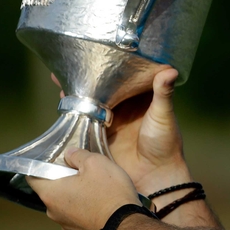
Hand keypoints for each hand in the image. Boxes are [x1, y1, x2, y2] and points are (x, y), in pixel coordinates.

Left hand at [27, 147, 140, 229]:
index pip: (32, 176)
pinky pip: (76, 213)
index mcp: (51, 193)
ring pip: (65, 202)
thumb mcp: (95, 163)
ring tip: (96, 186)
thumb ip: (78, 155)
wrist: (125, 223)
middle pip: (51, 189)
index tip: (55, 159)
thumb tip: (69, 154)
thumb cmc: (109, 192)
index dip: (42, 165)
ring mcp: (65, 224)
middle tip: (83, 170)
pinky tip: (100, 200)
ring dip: (75, 193)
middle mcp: (53, 211)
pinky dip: (84, 205)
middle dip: (64, 178)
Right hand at [52, 69, 192, 202]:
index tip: (97, 52)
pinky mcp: (99, 137)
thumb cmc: (166, 144)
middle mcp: (124, 108)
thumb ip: (163, 94)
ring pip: (91, 103)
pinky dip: (74, 114)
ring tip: (60, 78)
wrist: (155, 177)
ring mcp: (110, 122)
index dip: (111, 65)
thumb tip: (169, 70)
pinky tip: (62, 103)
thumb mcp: (163, 116)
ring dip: (78, 93)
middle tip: (70, 61)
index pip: (123, 77)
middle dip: (88, 77)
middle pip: (103, 88)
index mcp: (140, 98)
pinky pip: (84, 122)